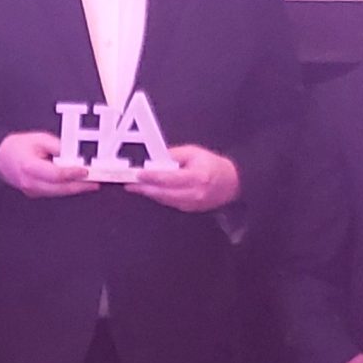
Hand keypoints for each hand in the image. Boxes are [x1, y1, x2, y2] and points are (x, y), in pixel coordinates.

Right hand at [0, 131, 95, 198]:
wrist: (1, 158)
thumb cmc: (17, 148)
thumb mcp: (39, 139)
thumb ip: (57, 146)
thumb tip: (74, 154)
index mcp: (29, 167)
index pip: (56, 174)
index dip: (72, 173)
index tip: (86, 170)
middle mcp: (30, 182)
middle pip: (60, 188)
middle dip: (80, 186)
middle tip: (95, 182)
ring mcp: (32, 190)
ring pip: (58, 193)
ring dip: (75, 189)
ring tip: (90, 184)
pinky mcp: (34, 193)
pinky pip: (53, 193)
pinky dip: (66, 189)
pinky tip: (75, 185)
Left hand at [123, 143, 241, 212]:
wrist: (231, 182)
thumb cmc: (213, 166)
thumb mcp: (194, 153)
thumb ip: (174, 155)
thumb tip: (156, 159)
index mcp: (197, 177)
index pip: (169, 178)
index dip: (151, 177)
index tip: (139, 174)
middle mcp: (194, 193)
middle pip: (164, 193)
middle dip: (145, 189)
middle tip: (130, 184)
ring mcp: (193, 203)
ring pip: (165, 200)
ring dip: (150, 194)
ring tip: (136, 188)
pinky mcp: (190, 209)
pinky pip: (171, 203)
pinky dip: (160, 197)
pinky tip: (151, 192)